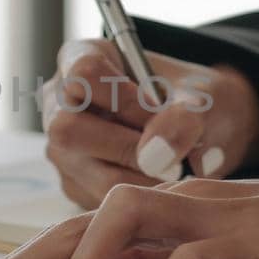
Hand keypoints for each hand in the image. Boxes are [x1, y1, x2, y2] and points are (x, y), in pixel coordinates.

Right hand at [39, 38, 258, 208]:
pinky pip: (102, 200)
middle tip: (174, 155)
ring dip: (144, 178)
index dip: (126, 99)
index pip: (84, 74)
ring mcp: (61, 148)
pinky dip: (142, 197)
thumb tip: (155, 155)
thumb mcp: (201, 96)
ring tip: (179, 170)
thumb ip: (185, 115)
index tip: (163, 112)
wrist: (197, 129)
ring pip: (88, 172)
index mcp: (79, 58)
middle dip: (129, 147)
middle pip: (69, 129)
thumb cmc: (191, 99)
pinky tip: (165, 183)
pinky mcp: (74, 184)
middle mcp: (58, 103)